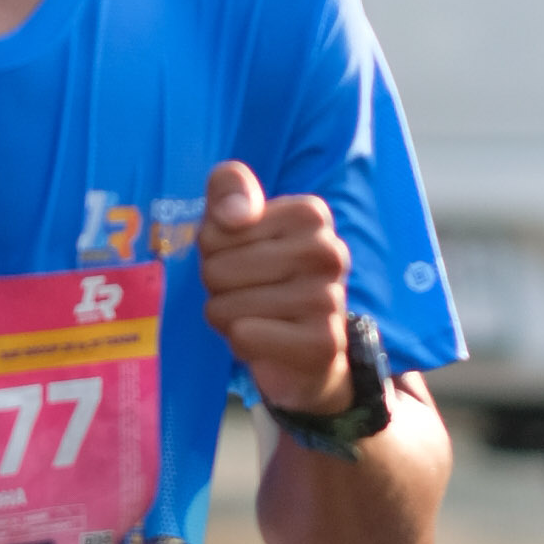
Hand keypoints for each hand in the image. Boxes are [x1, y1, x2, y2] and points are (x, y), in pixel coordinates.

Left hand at [198, 158, 352, 418]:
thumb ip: (228, 188)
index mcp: (309, 213)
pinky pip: (243, 336)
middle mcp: (328, 250)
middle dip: (219, 289)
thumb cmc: (263, 279)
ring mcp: (329, 298)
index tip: (245, 259)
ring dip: (229, 318)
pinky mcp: (322, 342)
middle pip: (217, 269)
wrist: (306, 354)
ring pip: (226, 306)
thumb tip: (234, 214)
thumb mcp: (237, 224)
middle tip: (249, 294)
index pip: (214, 232)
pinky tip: (267, 342)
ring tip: (259, 318)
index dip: (214, 252)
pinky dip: (241, 344)